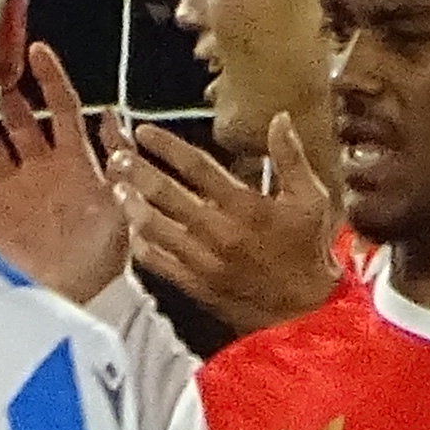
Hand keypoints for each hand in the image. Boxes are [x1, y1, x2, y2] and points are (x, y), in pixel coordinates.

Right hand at [0, 47, 126, 305]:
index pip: (63, 108)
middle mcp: (42, 171)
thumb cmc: (105, 259)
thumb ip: (114, 162)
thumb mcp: (122, 206)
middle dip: (2, 92)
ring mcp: (15, 193)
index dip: (50, 78)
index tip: (33, 49)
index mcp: (76, 163)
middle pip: (19, 120)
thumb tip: (112, 116)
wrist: (78, 305)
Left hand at [119, 115, 342, 335]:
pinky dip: (141, 245)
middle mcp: (220, 232)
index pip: (198, 167)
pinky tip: (132, 229)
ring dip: (132, 206)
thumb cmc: (308, 250)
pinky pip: (159, 263)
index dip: (167, 146)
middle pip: (166, 195)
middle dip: (137, 173)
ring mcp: (204, 261)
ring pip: (156, 228)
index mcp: (246, 207)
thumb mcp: (311, 199)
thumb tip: (280, 118)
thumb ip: (291, 158)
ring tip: (118, 188)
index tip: (144, 132)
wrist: (305, 310)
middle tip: (118, 157)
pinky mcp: (197, 286)